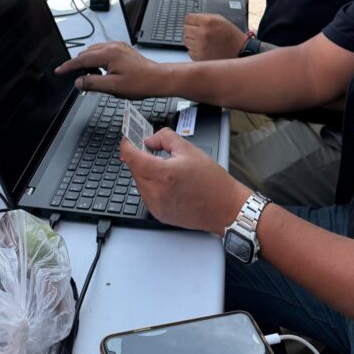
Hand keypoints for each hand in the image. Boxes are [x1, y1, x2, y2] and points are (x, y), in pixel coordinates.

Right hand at [55, 41, 165, 98]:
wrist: (158, 78)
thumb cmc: (140, 83)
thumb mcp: (113, 87)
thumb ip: (92, 83)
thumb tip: (78, 82)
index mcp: (108, 53)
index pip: (82, 59)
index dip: (69, 66)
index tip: (59, 70)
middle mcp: (112, 46)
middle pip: (87, 53)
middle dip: (79, 65)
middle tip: (77, 80)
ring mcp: (118, 46)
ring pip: (94, 51)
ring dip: (88, 63)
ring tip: (91, 78)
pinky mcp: (122, 49)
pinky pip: (103, 51)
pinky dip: (97, 60)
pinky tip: (101, 71)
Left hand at [122, 127, 248, 233]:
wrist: (226, 208)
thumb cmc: (212, 181)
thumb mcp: (189, 149)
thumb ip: (164, 138)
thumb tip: (149, 140)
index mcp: (163, 174)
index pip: (132, 157)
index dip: (127, 145)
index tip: (128, 139)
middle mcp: (156, 193)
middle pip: (134, 170)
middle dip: (138, 158)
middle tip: (149, 149)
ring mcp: (156, 206)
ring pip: (139, 183)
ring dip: (144, 172)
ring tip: (163, 166)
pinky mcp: (160, 215)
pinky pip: (146, 195)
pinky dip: (151, 186)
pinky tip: (166, 181)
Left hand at [183, 13, 248, 60]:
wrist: (240, 51)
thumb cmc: (231, 35)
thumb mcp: (220, 19)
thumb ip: (204, 17)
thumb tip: (190, 19)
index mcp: (207, 22)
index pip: (187, 18)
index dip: (191, 21)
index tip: (194, 23)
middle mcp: (202, 33)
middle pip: (185, 29)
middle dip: (192, 30)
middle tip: (200, 33)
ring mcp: (200, 46)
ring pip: (186, 40)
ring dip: (192, 40)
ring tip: (204, 41)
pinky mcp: (200, 57)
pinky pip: (190, 51)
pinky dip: (195, 50)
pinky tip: (205, 49)